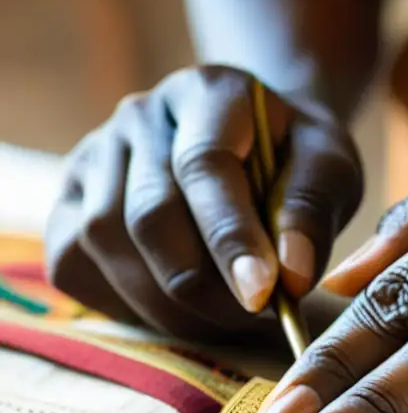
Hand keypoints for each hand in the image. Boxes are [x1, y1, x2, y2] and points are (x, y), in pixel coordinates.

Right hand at [45, 65, 361, 340]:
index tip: (263, 293)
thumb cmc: (297, 160)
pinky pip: (74, 262)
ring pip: (106, 243)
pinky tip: (179, 311)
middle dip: (204, 286)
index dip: (230, 237)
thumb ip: (314, 210)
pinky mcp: (71, 200)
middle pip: (148, 214)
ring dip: (168, 303)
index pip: (204, 166)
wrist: (258, 145)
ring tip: (227, 318)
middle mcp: (139, 116)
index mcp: (209, 94)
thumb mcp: (332, 169)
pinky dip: (125, 302)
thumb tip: (291, 276)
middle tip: (255, 318)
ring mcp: (94, 155)